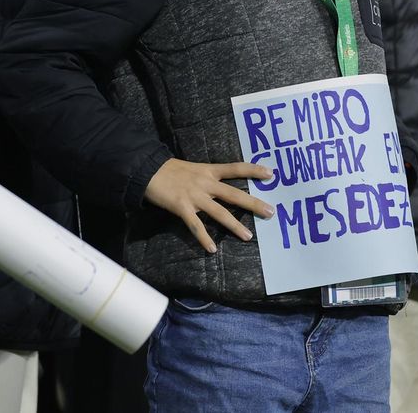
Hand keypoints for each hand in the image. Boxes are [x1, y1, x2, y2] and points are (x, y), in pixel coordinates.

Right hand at [144, 159, 274, 253]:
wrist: (146, 169)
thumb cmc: (168, 170)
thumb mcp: (192, 168)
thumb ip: (206, 177)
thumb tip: (219, 187)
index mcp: (208, 171)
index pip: (235, 168)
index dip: (253, 170)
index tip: (271, 173)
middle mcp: (205, 183)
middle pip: (234, 194)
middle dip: (253, 204)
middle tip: (271, 212)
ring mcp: (194, 196)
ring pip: (219, 212)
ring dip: (235, 226)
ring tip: (248, 236)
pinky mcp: (182, 207)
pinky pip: (195, 225)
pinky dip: (204, 237)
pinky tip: (211, 249)